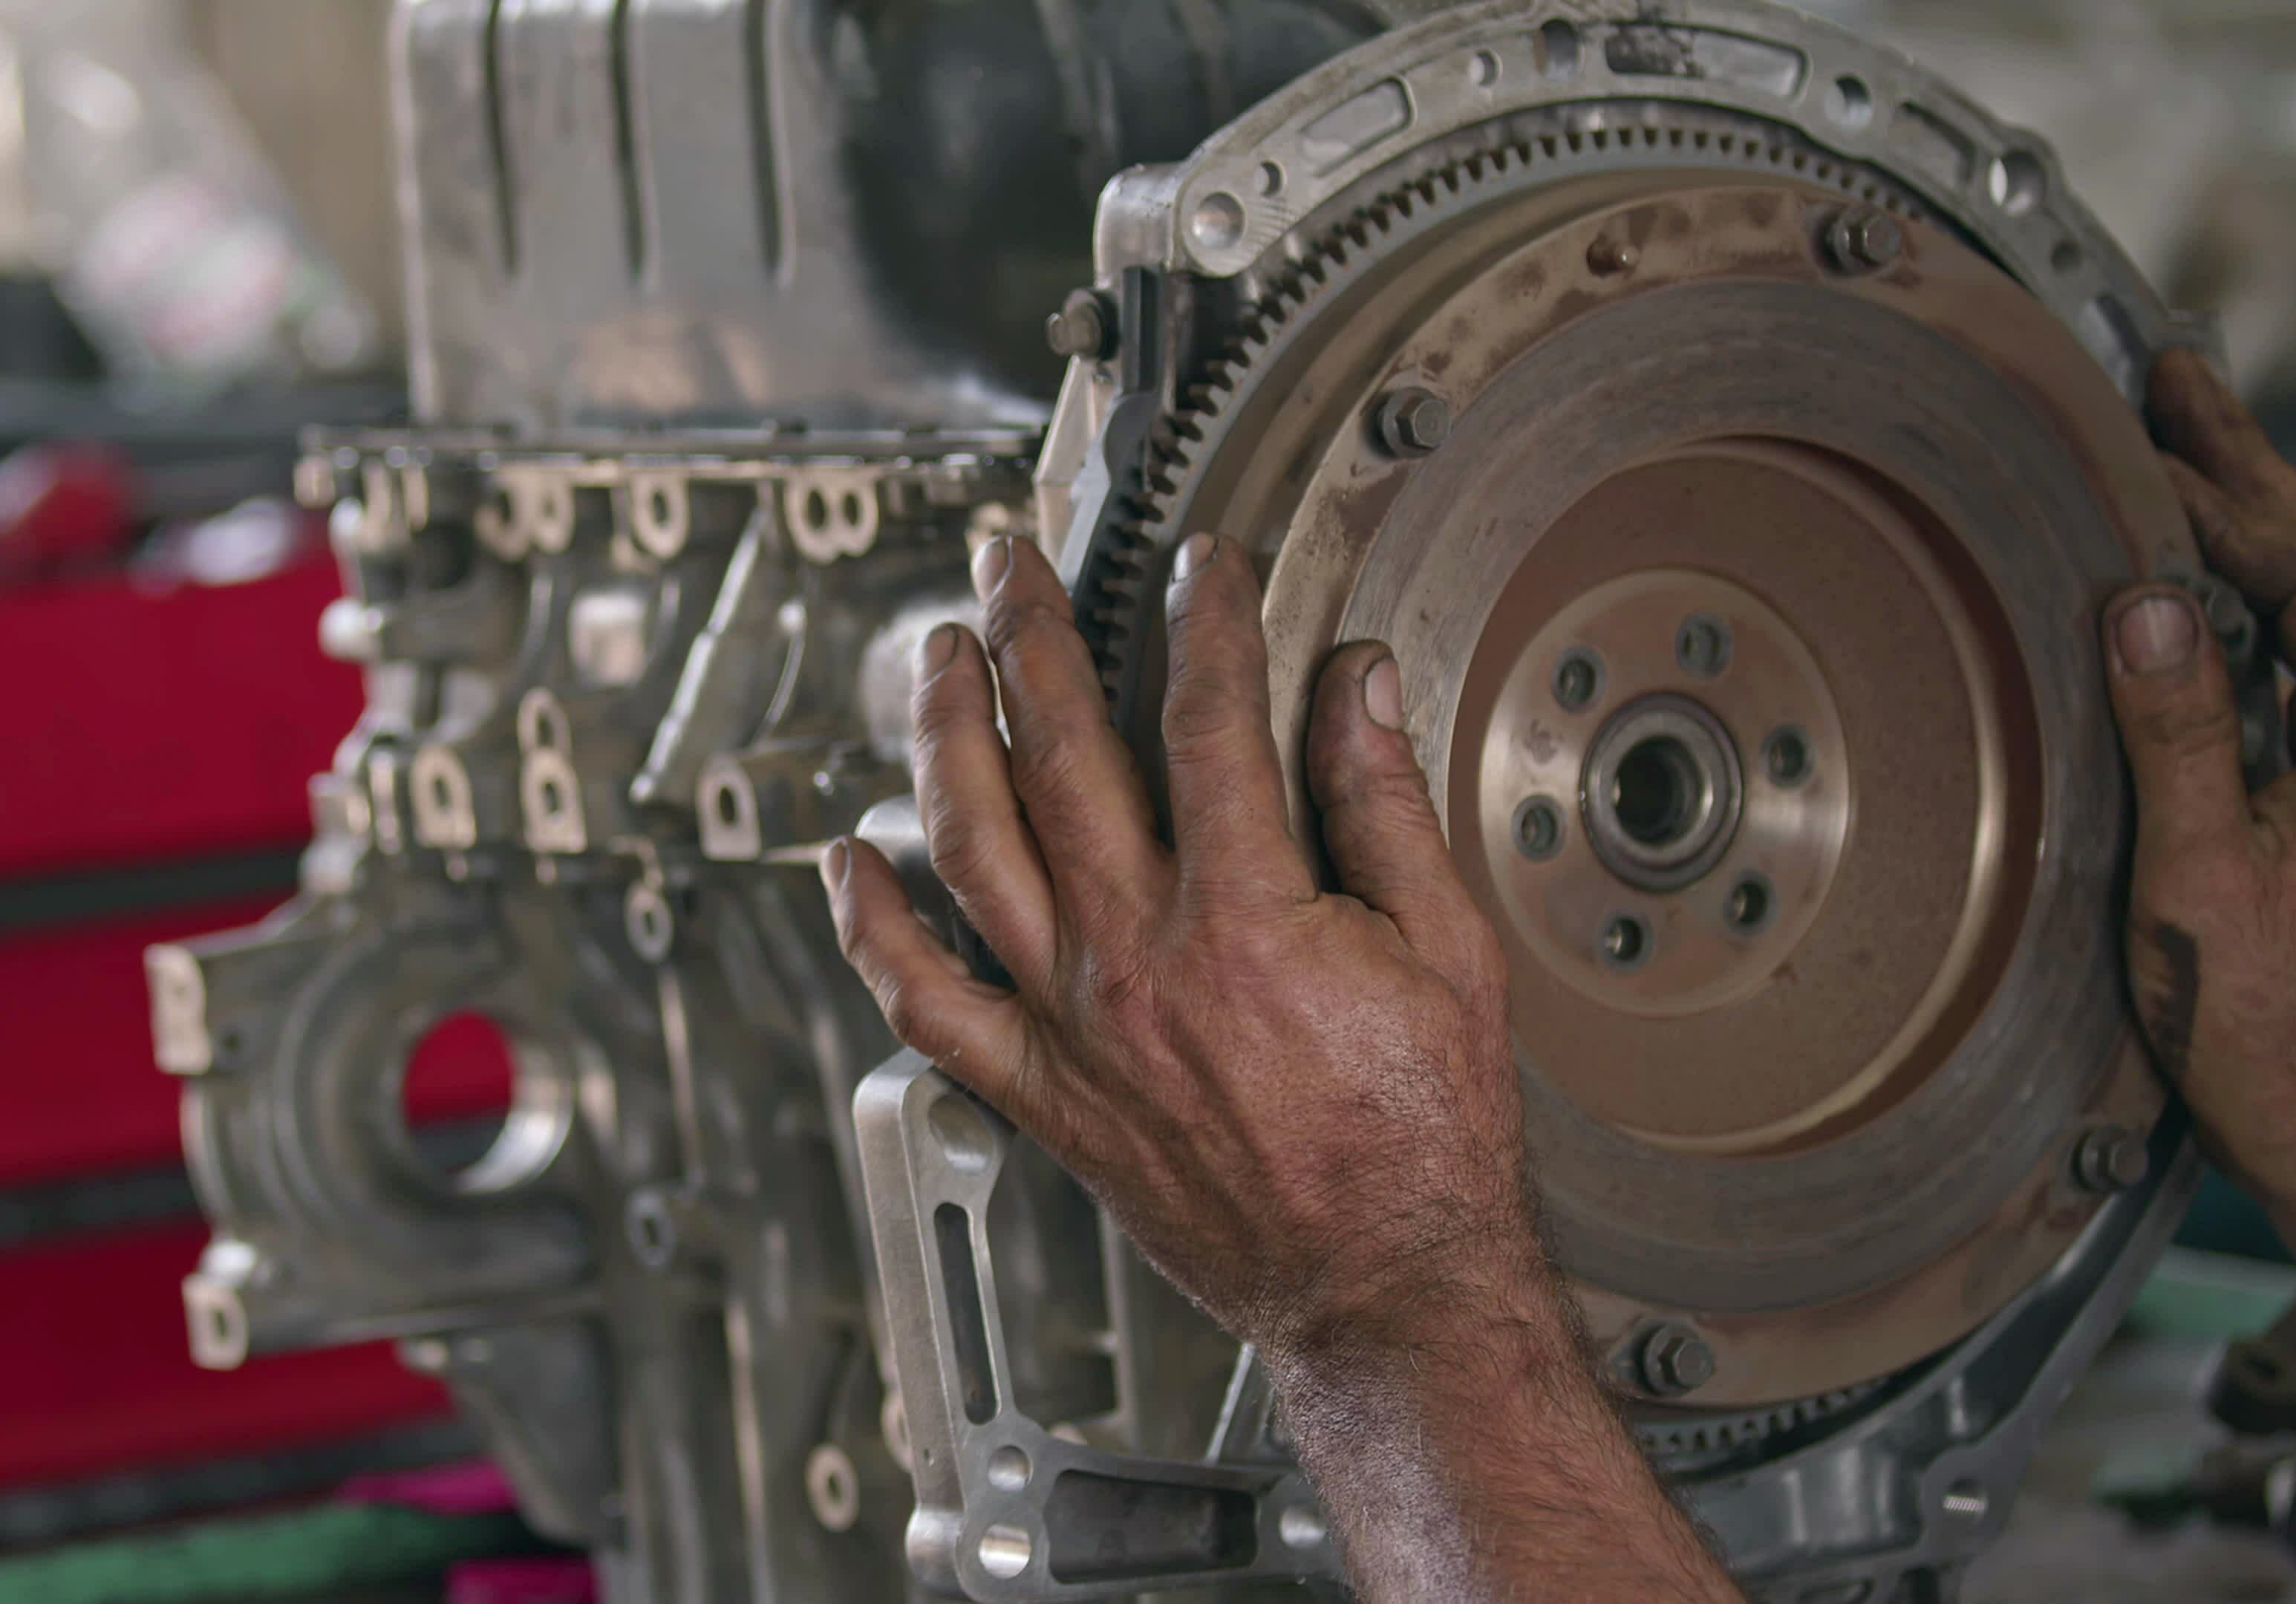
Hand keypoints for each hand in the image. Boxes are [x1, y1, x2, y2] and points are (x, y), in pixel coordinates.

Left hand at [820, 529, 1534, 1354]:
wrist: (1382, 1289)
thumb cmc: (1421, 1144)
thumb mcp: (1446, 953)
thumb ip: (1385, 807)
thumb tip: (1356, 689)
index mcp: (1247, 916)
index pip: (1207, 718)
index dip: (1204, 619)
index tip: (1201, 568)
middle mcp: (1136, 960)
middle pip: (1058, 753)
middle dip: (1031, 634)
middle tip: (1015, 567)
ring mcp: (1072, 1025)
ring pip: (969, 847)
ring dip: (940, 735)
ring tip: (937, 659)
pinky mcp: (1037, 1092)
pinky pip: (922, 1001)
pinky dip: (871, 927)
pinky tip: (849, 859)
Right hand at [2110, 349, 2295, 1247]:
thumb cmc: (2281, 1039)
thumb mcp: (2202, 886)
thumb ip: (2183, 738)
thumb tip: (2144, 607)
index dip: (2224, 482)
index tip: (2155, 410)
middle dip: (2243, 470)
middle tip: (2174, 381)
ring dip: (2252, 525)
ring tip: (2192, 455)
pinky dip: (2253, 607)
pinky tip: (2196, 592)